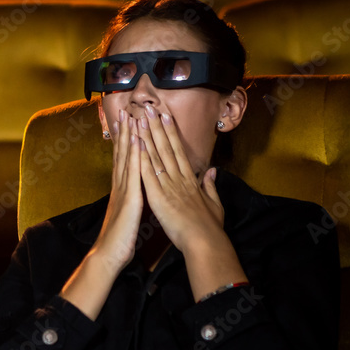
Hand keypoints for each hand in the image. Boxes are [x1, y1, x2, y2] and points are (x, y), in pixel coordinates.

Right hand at [92, 109, 144, 271]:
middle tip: (125, 110)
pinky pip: (133, 173)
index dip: (126, 141)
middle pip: (122, 154)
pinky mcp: (129, 197)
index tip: (128, 123)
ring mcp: (123, 189)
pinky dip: (134, 155)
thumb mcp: (127, 215)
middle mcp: (120, 185)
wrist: (109, 254)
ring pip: (126, 158)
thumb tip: (135, 194)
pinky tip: (137, 140)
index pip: (124, 160)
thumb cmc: (119, 238)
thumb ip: (131, 201)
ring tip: (130, 116)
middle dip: (124, 131)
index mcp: (122, 189)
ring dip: (128, 136)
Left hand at [136, 105, 224, 252]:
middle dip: (157, 127)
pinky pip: (148, 174)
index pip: (179, 151)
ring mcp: (169, 186)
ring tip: (139, 118)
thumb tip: (212, 171)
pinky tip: (136, 145)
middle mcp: (179, 178)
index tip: (165, 116)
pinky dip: (142, 158)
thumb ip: (211, 186)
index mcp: (190, 180)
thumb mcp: (214, 204)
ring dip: (147, 136)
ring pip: (157, 156)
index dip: (171, 133)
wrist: (205, 241)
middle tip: (149, 108)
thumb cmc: (210, 227)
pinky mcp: (159, 196)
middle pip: (167, 148)